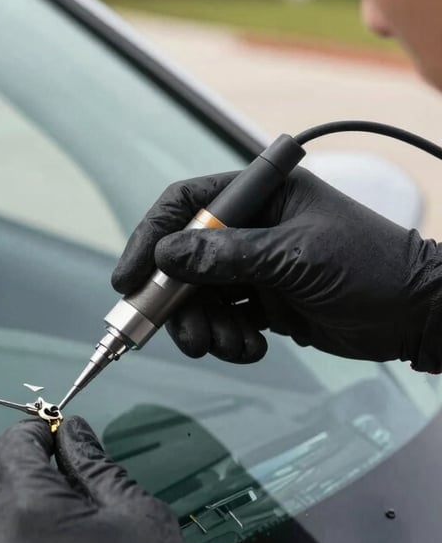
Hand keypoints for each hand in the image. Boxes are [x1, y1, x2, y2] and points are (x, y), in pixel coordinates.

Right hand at [112, 168, 441, 370]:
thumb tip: (167, 255)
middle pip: (183, 259)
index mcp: (261, 195)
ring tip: (230, 345)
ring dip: (205, 327)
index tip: (130, 278)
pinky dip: (228, 338)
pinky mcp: (262, 301)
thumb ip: (227, 256)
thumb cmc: (370, 268)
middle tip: (184, 335)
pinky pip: (223, 320)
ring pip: (200, 296)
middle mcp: (252, 227)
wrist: (415, 315)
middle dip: (177, 301)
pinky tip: (253, 347)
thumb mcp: (294, 257)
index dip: (151, 238)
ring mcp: (255, 266)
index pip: (186, 205)